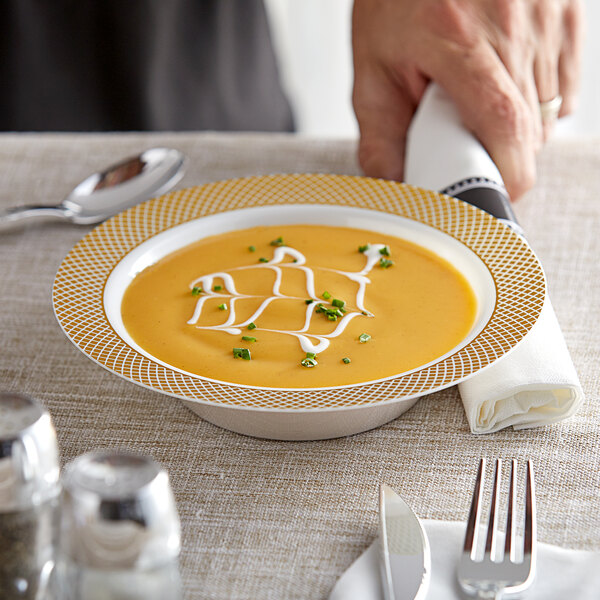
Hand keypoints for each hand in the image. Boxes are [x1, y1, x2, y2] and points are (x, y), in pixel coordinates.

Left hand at [352, 0, 582, 198]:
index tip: (491, 193)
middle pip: (530, 128)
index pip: (504, 123)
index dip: (506, 173)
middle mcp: (512, 23)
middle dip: (500, 154)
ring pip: (551, 111)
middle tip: (466, 141)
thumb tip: (397, 185)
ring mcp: (548, 13)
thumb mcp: (373, 67)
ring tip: (481, 105)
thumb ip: (380, 133)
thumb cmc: (398, 1)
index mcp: (456, 39)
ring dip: (519, 129)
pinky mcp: (569, 10)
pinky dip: (539, 103)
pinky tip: (507, 87)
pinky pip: (566, 85)